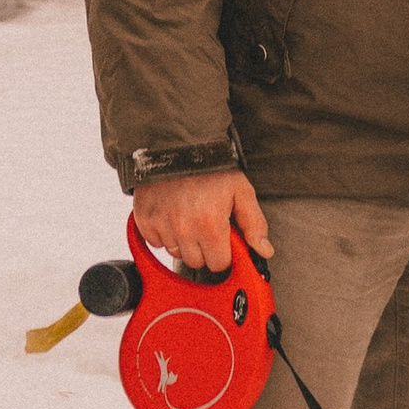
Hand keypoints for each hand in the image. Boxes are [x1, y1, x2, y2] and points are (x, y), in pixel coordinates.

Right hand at [133, 167, 270, 274]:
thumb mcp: (240, 190)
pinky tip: (171, 215)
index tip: (222, 238)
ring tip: (188, 217)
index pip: (219, 264)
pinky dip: (162, 233)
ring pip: (175, 253)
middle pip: (196, 262)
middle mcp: (184, 229)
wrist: (177, 144)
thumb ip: (254, 223)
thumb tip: (264, 251)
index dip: (224, 252)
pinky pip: (154, 242)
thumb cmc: (210, 167)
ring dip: (183, 241)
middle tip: (206, 224)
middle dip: (204, 248)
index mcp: (211, 225)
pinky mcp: (144, 219)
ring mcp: (162, 224)